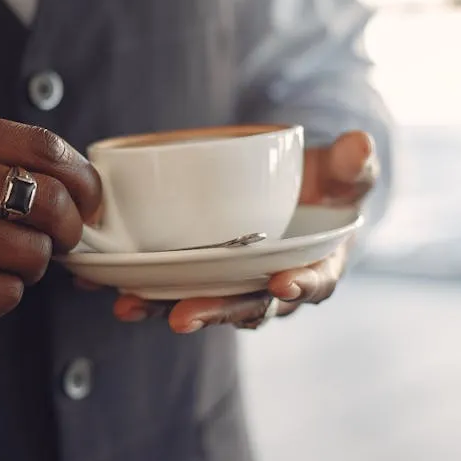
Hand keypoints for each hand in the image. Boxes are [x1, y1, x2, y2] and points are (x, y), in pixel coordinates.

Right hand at [0, 107, 100, 329]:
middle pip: (48, 200)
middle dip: (72, 225)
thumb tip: (67, 184)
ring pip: (30, 253)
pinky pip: (1, 294)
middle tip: (64, 238)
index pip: (42, 146)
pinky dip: (4, 293)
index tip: (90, 199)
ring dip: (34, 265)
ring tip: (9, 262)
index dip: (81, 177)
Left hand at [111, 130, 378, 332]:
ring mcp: (231, 282)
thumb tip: (360, 144)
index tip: (285, 284)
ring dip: (164, 307)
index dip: (300, 287)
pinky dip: (136, 285)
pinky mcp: (197, 273)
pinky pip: (168, 285)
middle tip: (184, 316)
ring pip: (200, 301)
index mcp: (315, 267)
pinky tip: (101, 283)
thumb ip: (353, 164)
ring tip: (129, 307)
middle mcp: (271, 284)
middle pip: (245, 305)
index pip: (312, 284)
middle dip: (215, 312)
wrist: (293, 191)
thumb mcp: (345, 171)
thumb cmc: (325, 187)